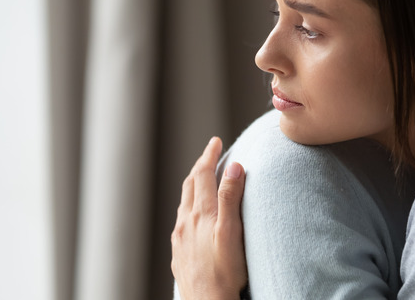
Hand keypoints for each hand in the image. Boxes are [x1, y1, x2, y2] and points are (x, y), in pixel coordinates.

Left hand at [171, 137, 247, 299]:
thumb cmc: (224, 273)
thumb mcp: (232, 232)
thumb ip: (231, 198)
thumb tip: (234, 166)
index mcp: (200, 214)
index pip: (202, 175)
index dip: (209, 155)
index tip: (215, 141)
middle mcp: (185, 223)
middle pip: (189, 185)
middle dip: (200, 166)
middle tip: (211, 154)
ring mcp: (180, 239)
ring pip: (184, 204)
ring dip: (194, 186)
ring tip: (204, 179)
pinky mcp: (179, 253)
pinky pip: (182, 221)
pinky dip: (190, 207)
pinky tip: (196, 216)